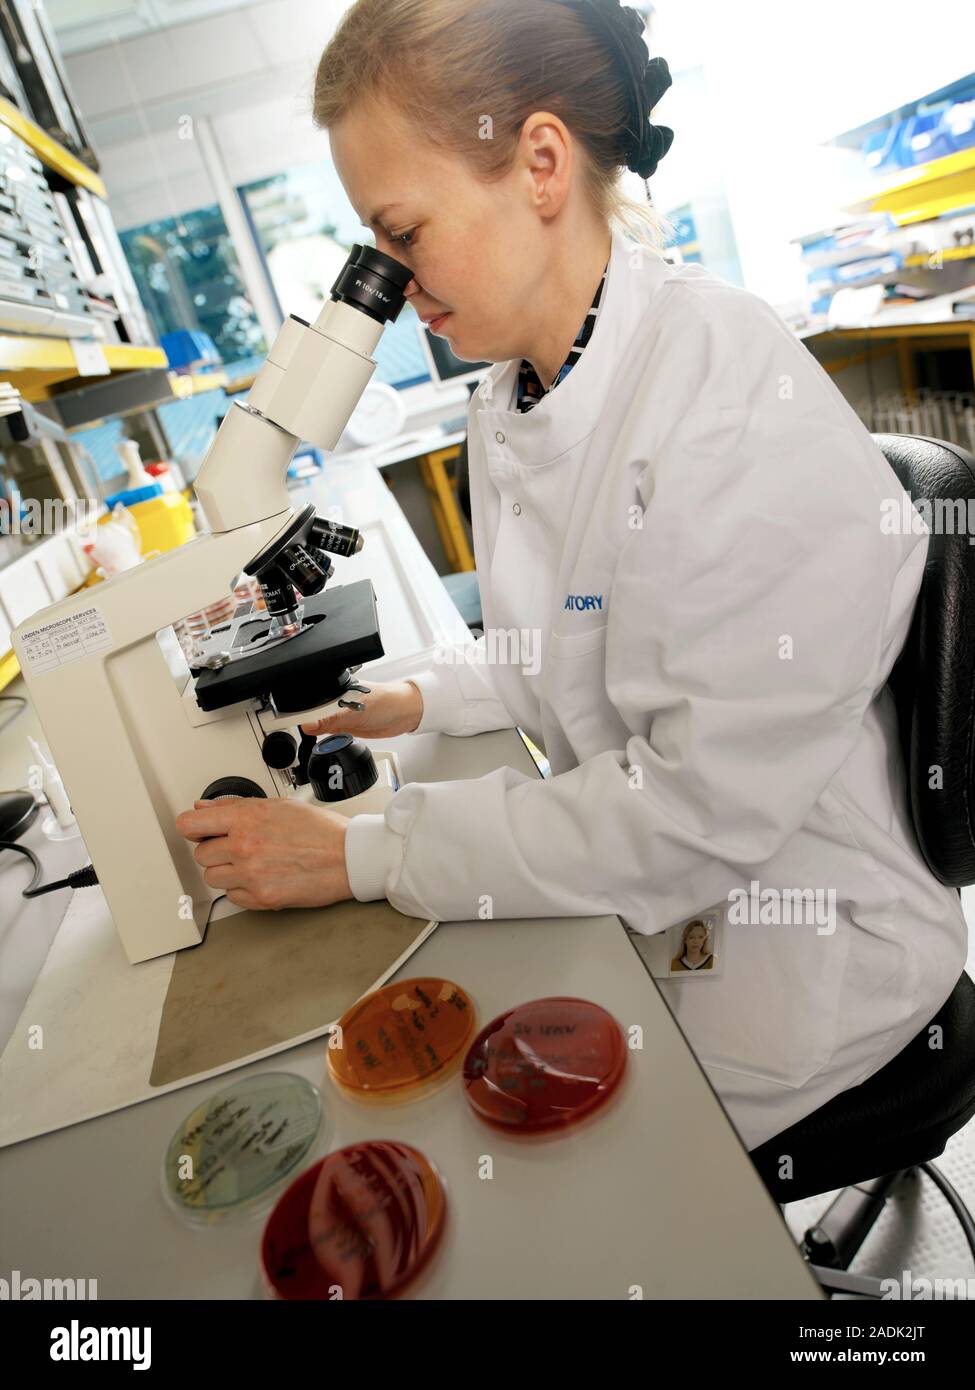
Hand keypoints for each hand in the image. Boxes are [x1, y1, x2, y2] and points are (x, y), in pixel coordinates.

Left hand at [175, 796, 353, 910]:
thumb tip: (204, 808)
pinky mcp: (260, 898)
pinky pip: (232, 897)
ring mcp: (251, 874)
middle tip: (239, 847)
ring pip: (213, 878)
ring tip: (253, 863)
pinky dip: (243, 890)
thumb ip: (235, 807)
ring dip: (228, 872)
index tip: (198, 831)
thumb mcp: (277, 805)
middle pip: (201, 855)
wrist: (348, 858)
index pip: (190, 824)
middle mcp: (244, 846)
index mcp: (246, 818)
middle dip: (217, 851)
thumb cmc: (320, 831)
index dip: (193, 828)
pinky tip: (262, 877)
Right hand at [300, 678, 422, 738]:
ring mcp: (342, 714)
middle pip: (312, 713)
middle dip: (305, 722)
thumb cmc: (386, 701)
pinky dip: (327, 737)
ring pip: (320, 724)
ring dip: (316, 731)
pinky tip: (325, 739)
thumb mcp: (354, 711)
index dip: (300, 711)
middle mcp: (337, 700)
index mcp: (336, 688)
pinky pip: (331, 732)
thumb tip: (307, 724)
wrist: (406, 713)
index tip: (292, 722)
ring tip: (311, 736)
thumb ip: (330, 719)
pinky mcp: (347, 726)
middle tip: (302, 732)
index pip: (311, 700)